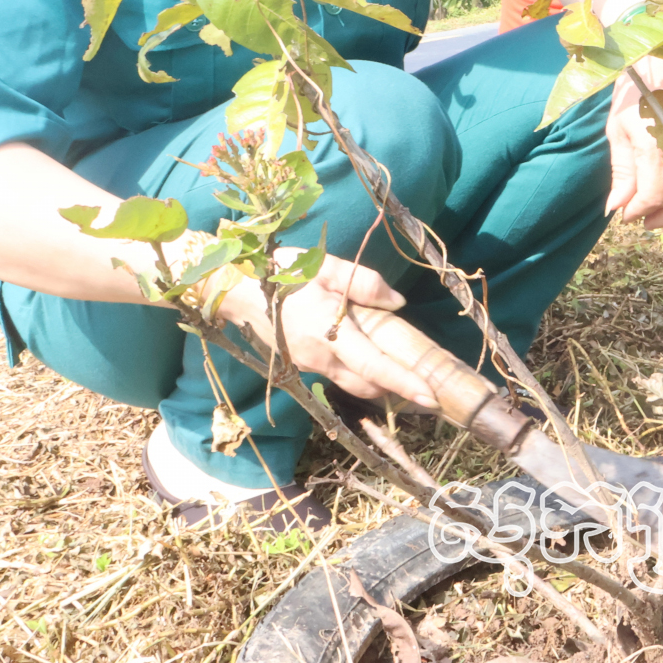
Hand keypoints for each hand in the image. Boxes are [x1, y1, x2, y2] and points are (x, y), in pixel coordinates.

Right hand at [216, 252, 438, 408]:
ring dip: (378, 383)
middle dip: (397, 389)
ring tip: (404, 373)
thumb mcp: (323, 266)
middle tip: (426, 383)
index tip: (430, 396)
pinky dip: (358, 373)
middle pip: (367, 384)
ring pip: (352, 383)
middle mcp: (320, 356)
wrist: (232, 289)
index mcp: (329, 331)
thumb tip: (397, 302)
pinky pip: (336, 375)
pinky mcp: (300, 364)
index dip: (404, 382)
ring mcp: (308, 364)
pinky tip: (369, 358)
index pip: (374, 365)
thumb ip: (363, 282)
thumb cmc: (280, 272)